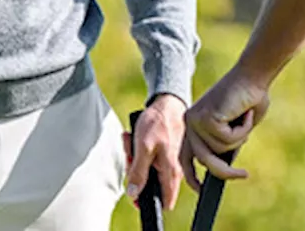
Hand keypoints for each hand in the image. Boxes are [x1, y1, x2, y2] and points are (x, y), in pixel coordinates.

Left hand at [121, 94, 186, 209]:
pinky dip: (139, 150)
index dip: (146, 201)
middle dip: (135, 171)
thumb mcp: (143, 148)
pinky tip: (135, 138)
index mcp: (171, 172)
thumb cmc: (158, 122)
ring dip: (135, 158)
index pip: (164, 202)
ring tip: (132, 141)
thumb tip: (133, 194)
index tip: (134, 191)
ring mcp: (169, 161)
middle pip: (150, 184)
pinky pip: (149, 159)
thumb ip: (139, 173)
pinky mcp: (165, 153)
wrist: (167, 102)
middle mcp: (174, 170)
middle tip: (130, 154)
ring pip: (147, 170)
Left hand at [180, 69, 268, 189]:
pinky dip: (242, 130)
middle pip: (203, 160)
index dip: (191, 176)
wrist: (252, 76)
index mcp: (193, 124)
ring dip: (239, 138)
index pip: (185, 156)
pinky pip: (228, 140)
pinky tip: (244, 112)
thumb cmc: (249, 99)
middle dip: (225, 171)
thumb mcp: (234, 128)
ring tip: (245, 117)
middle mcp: (190, 122)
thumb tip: (221, 168)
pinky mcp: (207, 117)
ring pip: (219, 151)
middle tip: (244, 175)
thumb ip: (225, 144)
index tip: (200, 189)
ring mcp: (196, 119)